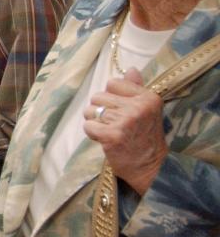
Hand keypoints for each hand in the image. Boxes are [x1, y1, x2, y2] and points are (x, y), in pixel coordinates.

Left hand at [83, 68, 167, 193]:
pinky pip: (88, 125)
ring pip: (90, 110)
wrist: (148, 167)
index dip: (111, 97)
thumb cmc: (144, 137)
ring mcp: (125, 120)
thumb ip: (136, 89)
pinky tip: (104, 139)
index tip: (119, 110)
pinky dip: (92, 133)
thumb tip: (131, 69)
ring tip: (109, 131)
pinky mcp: (112, 135)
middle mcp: (138, 107)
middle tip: (113, 124)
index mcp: (148, 97)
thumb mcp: (147, 110)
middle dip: (99, 110)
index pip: (113, 82)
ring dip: (94, 122)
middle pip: (98, 96)